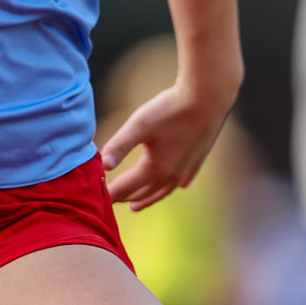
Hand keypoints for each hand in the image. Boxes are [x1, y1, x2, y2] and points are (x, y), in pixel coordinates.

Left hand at [100, 79, 236, 211]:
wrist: (208, 97)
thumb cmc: (171, 109)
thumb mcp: (138, 124)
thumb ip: (119, 146)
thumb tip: (102, 166)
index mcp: (155, 169)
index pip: (126, 188)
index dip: (110, 193)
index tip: (97, 198)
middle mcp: (172, 174)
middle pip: (143, 192)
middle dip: (125, 197)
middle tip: (110, 201)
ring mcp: (187, 167)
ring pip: (163, 190)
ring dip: (147, 198)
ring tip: (135, 206)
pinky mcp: (198, 157)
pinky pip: (185, 179)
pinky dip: (175, 185)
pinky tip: (179, 186)